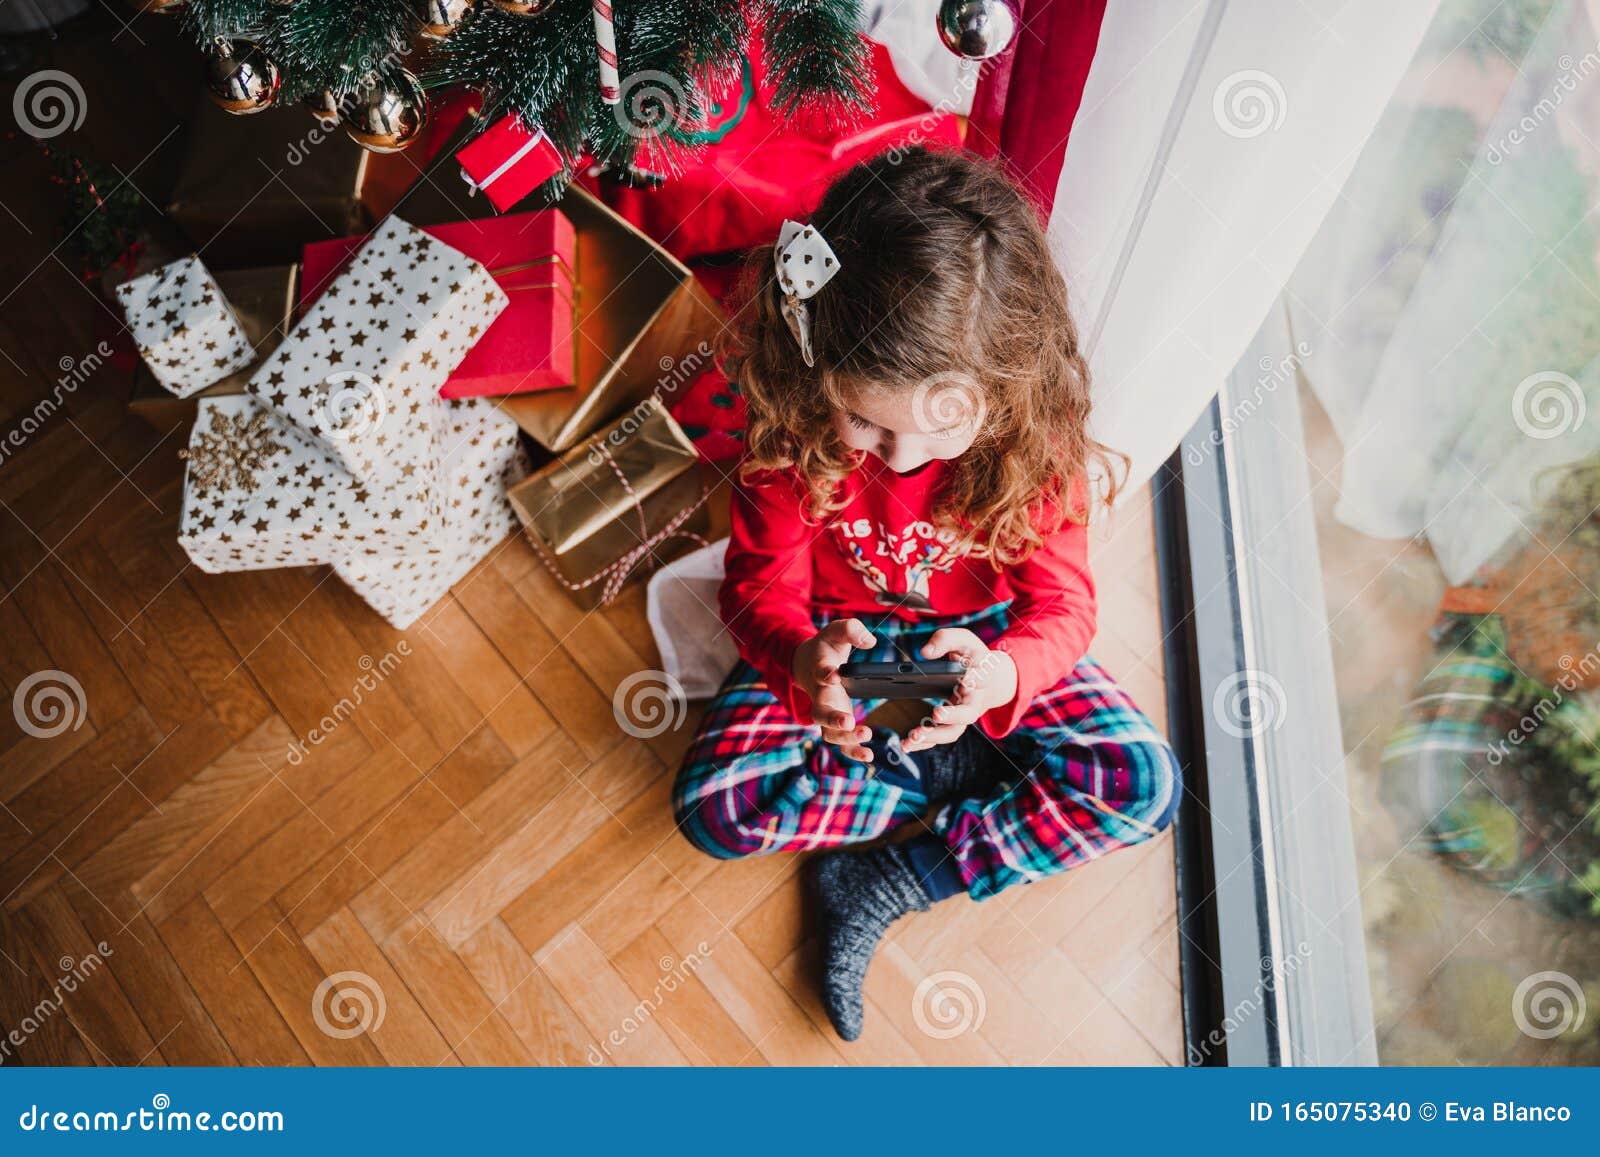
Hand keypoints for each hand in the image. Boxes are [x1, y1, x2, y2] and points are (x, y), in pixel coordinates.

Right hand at [792, 618, 876, 762]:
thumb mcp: (837, 631)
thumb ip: (852, 630)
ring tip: (866, 735)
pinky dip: (852, 751)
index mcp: (820, 670)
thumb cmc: (827, 647)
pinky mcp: (836, 723)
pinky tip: (869, 756)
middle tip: (848, 721)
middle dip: (833, 718)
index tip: (833, 674)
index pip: (820, 672)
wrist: (808, 663)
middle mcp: (820, 695)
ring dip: (846, 738)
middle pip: (820, 712)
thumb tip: (870, 642)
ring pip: (829, 733)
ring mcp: (826, 712)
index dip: (825, 673)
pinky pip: (840, 743)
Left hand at [902, 628, 1017, 752]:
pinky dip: (924, 743)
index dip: (975, 679)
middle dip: (953, 716)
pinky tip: (907, 745)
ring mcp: (964, 715)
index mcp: (982, 677)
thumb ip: (945, 640)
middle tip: (936, 714)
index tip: (966, 679)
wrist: (990, 678)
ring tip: (912, 737)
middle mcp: (975, 701)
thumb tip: (925, 652)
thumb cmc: (973, 657)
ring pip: (953, 731)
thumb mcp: (963, 641)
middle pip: (968, 714)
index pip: (982, 678)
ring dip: (933, 736)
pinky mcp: (953, 723)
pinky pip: (941, 736)